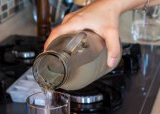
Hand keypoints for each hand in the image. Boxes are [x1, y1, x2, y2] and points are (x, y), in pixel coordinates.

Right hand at [44, 0, 159, 66]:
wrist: (111, 2)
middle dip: (51, 45)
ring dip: (56, 40)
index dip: (49, 43)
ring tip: (56, 53)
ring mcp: (72, 18)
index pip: (56, 32)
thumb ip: (113, 48)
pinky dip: (61, 36)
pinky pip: (64, 28)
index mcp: (76, 22)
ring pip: (59, 30)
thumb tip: (110, 62)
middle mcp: (71, 19)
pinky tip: (64, 44)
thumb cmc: (109, 14)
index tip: (46, 53)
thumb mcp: (111, 33)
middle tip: (51, 58)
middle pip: (55, 33)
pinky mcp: (75, 18)